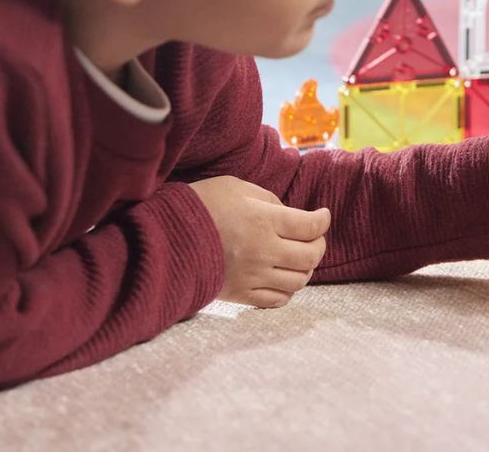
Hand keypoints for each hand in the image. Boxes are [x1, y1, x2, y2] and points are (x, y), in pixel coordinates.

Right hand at [189, 176, 329, 307]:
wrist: (164, 238)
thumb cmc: (202, 205)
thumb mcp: (238, 188)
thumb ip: (270, 200)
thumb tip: (290, 215)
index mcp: (264, 220)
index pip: (311, 226)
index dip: (323, 219)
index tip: (323, 215)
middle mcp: (263, 251)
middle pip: (311, 255)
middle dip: (319, 244)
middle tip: (314, 236)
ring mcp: (252, 276)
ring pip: (299, 281)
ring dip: (305, 268)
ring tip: (299, 257)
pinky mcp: (240, 294)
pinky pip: (277, 300)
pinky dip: (288, 291)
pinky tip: (283, 277)